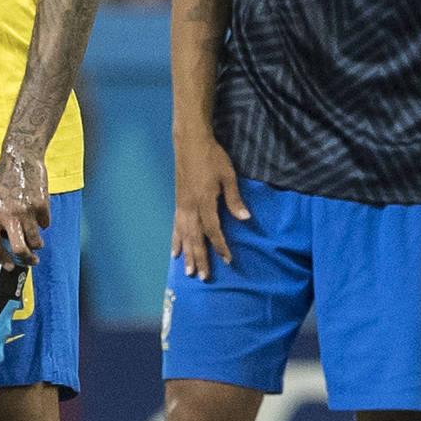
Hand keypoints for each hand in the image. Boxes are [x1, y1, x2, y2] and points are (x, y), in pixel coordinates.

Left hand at [0, 141, 49, 266]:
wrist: (21, 157)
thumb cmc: (3, 178)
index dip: (1, 258)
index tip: (9, 265)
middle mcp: (9, 214)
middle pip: (18, 248)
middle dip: (26, 259)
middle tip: (32, 261)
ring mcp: (26, 210)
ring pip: (35, 239)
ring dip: (37, 244)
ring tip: (38, 242)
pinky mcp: (41, 204)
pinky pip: (45, 223)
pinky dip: (43, 224)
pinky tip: (40, 216)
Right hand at [172, 135, 246, 280]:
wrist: (191, 143)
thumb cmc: (212, 157)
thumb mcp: (228, 176)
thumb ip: (234, 199)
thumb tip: (245, 219)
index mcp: (205, 201)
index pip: (213, 230)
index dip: (220, 246)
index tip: (227, 260)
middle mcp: (190, 207)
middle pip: (195, 238)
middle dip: (200, 258)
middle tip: (203, 277)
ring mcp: (182, 206)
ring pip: (184, 235)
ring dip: (187, 254)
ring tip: (188, 272)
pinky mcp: (178, 203)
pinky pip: (176, 226)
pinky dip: (176, 240)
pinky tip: (174, 252)